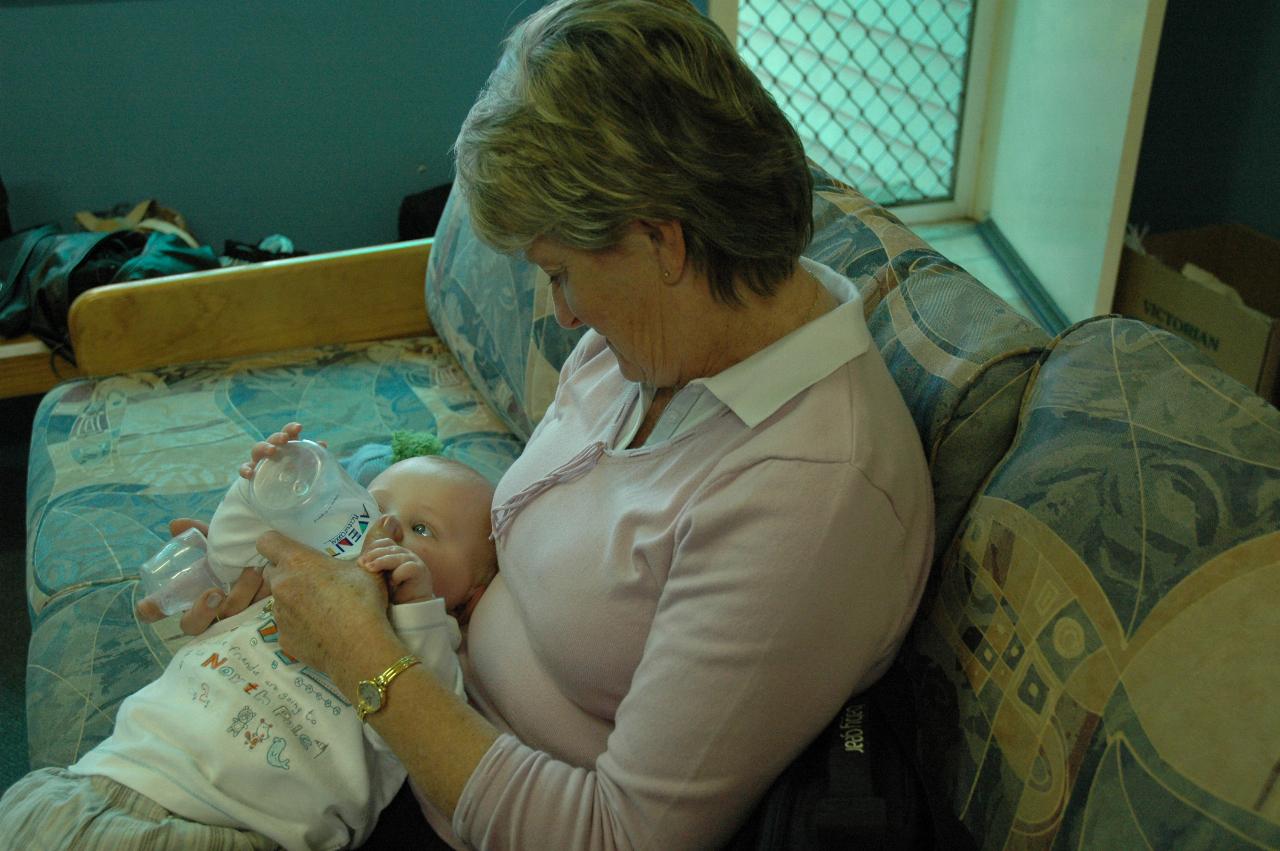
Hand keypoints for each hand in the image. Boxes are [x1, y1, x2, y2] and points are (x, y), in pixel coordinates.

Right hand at [134, 519, 271, 633]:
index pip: (160, 610)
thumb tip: (176, 524)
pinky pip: (256, 617)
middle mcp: (206, 611)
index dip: (152, 610)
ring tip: (253, 571)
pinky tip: (270, 582)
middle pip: (192, 625)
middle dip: (201, 611)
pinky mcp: (256, 620)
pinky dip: (261, 598)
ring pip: (229, 618)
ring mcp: (230, 619)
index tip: (146, 605)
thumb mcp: (219, 545)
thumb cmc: (237, 557)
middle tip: (215, 592)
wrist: (275, 562)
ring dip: (239, 595)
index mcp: (189, 593)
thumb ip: (199, 534)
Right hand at [238, 422, 326, 478]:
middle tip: (285, 439)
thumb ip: (312, 457)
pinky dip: (245, 470)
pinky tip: (250, 474)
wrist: (271, 492)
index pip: (287, 433)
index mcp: (285, 447)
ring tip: (272, 450)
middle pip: (272, 439)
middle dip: (278, 437)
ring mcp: (259, 461)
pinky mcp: (251, 474)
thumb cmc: (290, 476)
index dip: (291, 428)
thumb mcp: (303, 467)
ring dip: (264, 447)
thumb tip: (323, 445)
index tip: (299, 427)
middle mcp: (271, 451)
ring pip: (257, 450)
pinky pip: (244, 469)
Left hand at [258, 531, 393, 679]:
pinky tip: (321, 628)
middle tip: (313, 578)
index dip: (275, 543)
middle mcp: (281, 586)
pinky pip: (287, 625)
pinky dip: (299, 624)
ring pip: (280, 600)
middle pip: (273, 572)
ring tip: (322, 606)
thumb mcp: (369, 567)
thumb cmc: (362, 601)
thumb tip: (387, 518)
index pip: (267, 542)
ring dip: (294, 599)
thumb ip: (373, 540)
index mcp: (297, 562)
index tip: (288, 547)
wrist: (359, 648)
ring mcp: (279, 614)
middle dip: (288, 573)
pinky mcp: (283, 638)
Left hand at [358, 516, 434, 603]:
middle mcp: (405, 554)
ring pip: (397, 556)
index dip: (372, 548)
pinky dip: (397, 574)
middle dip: (374, 554)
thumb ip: (373, 566)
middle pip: (389, 547)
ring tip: (370, 568)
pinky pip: (407, 568)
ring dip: (381, 561)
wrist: (410, 606)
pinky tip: (392, 583)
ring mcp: (414, 561)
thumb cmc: (393, 592)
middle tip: (363, 564)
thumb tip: (359, 561)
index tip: (361, 561)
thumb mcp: (381, 576)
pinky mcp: (420, 571)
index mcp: (396, 553)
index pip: (384, 543)